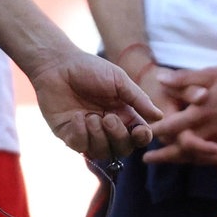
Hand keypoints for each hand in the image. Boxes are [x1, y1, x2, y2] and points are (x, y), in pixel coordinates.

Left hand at [30, 49, 161, 160]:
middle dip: (118, 137)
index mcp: (124, 115)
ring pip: (101, 152)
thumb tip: (160, 117)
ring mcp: (87, 133)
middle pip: (122, 149)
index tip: (139, 131)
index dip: (142, 138)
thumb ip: (138, 99)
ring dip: (99, 137)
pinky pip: (79, 146)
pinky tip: (76, 117)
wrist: (57, 64)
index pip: (138, 137)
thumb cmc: (89, 69)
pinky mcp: (68, 134)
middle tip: (108, 118)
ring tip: (90, 116)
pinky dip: (80, 135)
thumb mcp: (118, 80)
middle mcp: (107, 128)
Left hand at [144, 64, 216, 164]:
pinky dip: (202, 157)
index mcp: (201, 112)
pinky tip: (194, 157)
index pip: (173, 127)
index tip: (142, 134)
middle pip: (183, 149)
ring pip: (199, 155)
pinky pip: (214, 153)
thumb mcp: (208, 73)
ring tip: (167, 161)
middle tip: (147, 160)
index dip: (156, 131)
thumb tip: (160, 80)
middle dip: (164, 156)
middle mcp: (211, 128)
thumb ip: (183, 79)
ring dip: (182, 159)